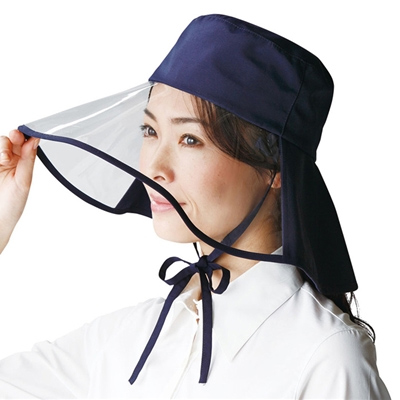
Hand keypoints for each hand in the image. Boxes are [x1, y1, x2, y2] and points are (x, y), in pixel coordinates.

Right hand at [0, 130, 38, 253]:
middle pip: (9, 140)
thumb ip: (28, 160)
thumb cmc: (12, 205)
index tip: (26, 135)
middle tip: (15, 139)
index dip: (25, 137)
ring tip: (5, 159)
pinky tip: (1, 160)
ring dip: (2, 146)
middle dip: (12, 137)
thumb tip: (35, 141)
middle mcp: (8, 161)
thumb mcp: (23, 182)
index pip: (24, 145)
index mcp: (22, 164)